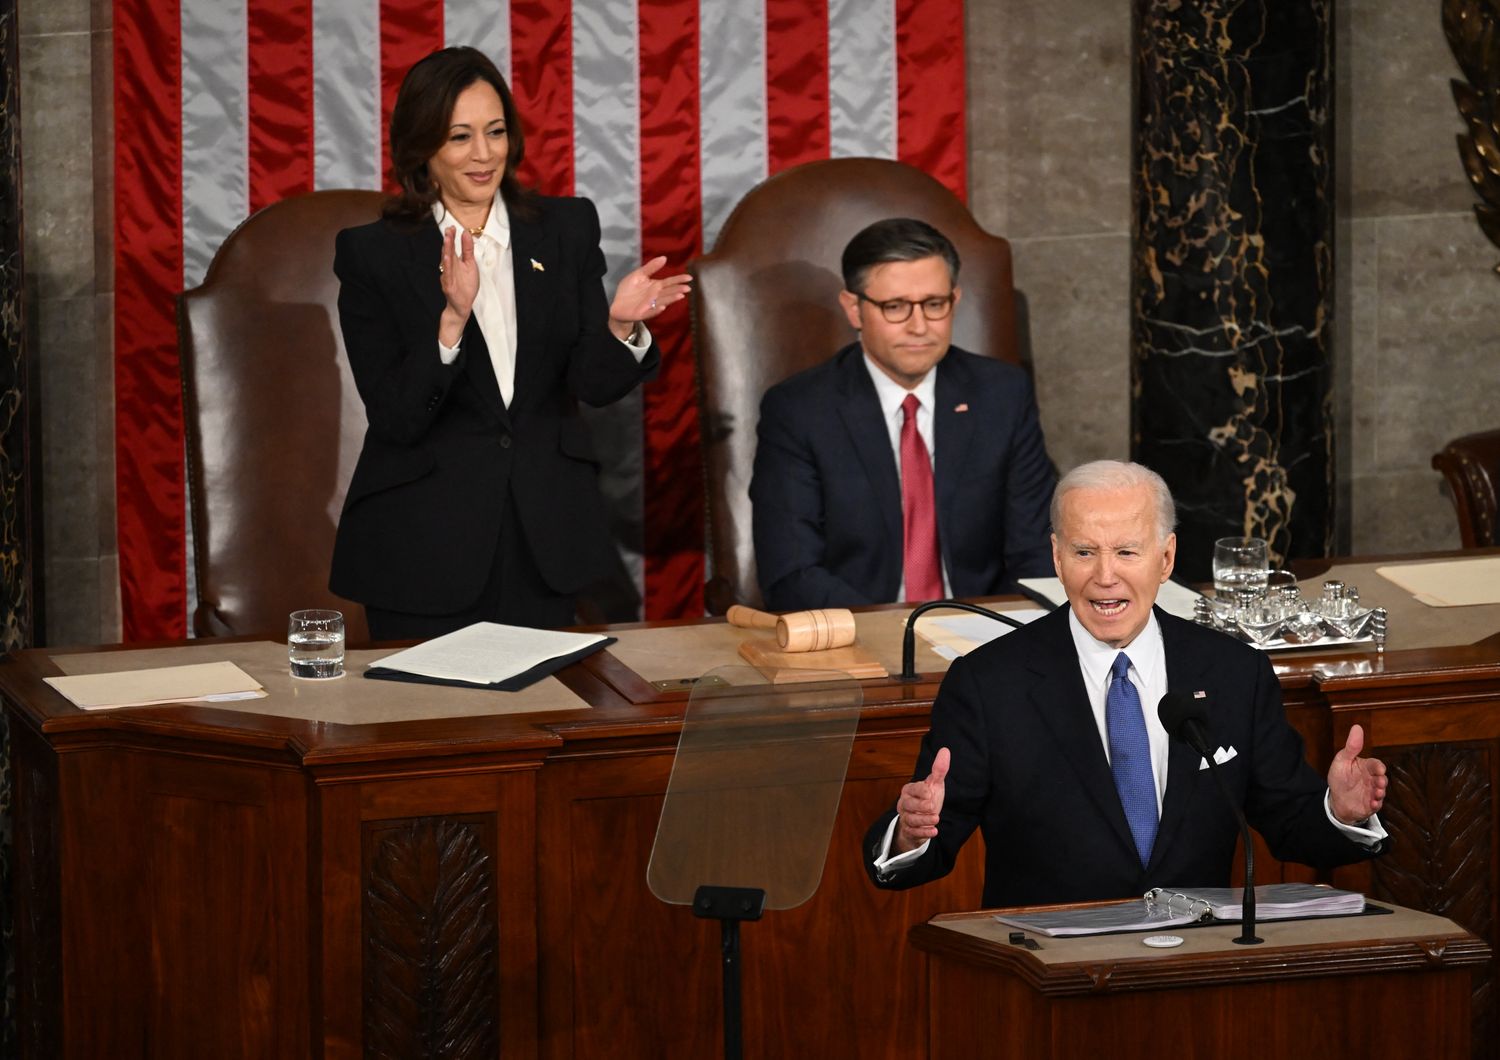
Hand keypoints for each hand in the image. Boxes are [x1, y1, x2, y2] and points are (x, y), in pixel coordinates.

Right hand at [438, 226, 478, 344]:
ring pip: (446, 262)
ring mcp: (448, 276)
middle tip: (449, 229)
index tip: (452, 227)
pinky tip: (447, 260)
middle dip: (448, 240)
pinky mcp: (448, 286)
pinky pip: (447, 276)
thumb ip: (468, 249)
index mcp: (455, 261)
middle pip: (448, 252)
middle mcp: (449, 267)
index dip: (452, 237)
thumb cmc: (466, 285)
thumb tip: (466, 233)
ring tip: (447, 240)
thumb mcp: (470, 264)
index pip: (452, 246)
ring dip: (446, 251)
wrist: (463, 305)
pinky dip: (447, 268)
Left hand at [607, 255, 691, 338]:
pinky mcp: (642, 313)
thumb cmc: (629, 290)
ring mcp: (650, 305)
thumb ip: (651, 267)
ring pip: (662, 301)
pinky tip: (661, 307)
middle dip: (677, 290)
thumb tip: (664, 257)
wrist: (618, 305)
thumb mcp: (639, 275)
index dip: (679, 280)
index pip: (669, 282)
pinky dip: (655, 310)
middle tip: (687, 288)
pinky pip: (650, 312)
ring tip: (680, 296)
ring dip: (671, 299)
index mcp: (655, 286)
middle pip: (668, 292)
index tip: (689, 277)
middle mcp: (655, 296)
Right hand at [894, 747, 949, 853]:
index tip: (930, 793)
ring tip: (936, 819)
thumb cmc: (927, 799)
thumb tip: (945, 750)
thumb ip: (939, 769)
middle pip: (908, 805)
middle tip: (932, 807)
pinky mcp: (910, 831)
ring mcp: (906, 818)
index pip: (912, 789)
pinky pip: (914, 833)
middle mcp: (904, 804)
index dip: (921, 791)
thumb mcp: (935, 784)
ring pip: (911, 819)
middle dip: (920, 806)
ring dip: (924, 820)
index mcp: (909, 790)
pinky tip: (934, 831)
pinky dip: (924, 833)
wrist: (922, 820)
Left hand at [1327, 724, 1387, 824]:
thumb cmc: (1340, 777)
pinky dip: (1375, 804)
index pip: (1375, 765)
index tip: (1379, 769)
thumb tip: (1357, 727)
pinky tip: (1372, 804)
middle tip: (1379, 782)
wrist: (1336, 799)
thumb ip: (1351, 746)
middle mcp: (1372, 779)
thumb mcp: (1342, 760)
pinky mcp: (1370, 804)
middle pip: (1381, 779)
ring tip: (1377, 793)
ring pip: (1380, 792)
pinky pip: (1376, 805)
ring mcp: (1373, 792)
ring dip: (1380, 793)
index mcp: (1366, 767)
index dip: (1378, 767)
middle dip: (1382, 781)